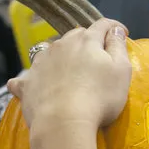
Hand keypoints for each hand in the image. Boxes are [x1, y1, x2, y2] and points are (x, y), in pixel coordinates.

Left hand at [7, 18, 130, 148]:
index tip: (122, 34)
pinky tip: (27, 84)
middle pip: (76, 36)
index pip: (102, 26)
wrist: (63, 122)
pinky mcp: (27, 82)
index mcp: (87, 41)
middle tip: (96, 56)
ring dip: (61, 56)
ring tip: (67, 70)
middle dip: (87, 41)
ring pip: (51, 51)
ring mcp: (41, 62)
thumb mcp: (121, 71)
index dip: (114, 28)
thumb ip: (118, 47)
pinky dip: (32, 78)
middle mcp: (61, 45)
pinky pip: (26, 77)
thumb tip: (115, 30)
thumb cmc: (99, 98)